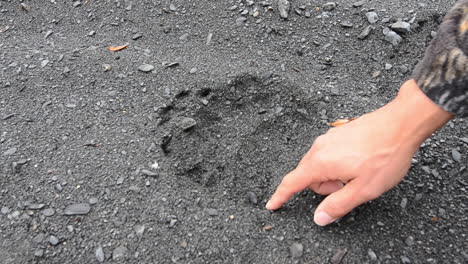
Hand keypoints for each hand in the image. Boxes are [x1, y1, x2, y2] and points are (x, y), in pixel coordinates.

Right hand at [265, 80, 452, 225]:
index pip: (292, 183)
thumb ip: (338, 205)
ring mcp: (328, 138)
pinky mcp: (338, 133)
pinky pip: (328, 154)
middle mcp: (319, 148)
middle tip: (350, 187)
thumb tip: (319, 217)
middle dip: (325, 187)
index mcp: (320, 163)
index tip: (272, 204)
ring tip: (358, 173)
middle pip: (308, 176)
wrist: (402, 123)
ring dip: (333, 175)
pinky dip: (338, 163)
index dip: (280, 196)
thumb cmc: (385, 154)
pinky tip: (360, 162)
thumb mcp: (364, 189)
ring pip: (319, 165)